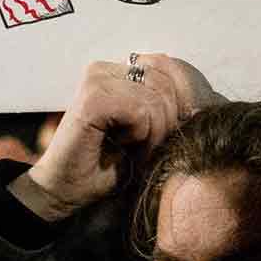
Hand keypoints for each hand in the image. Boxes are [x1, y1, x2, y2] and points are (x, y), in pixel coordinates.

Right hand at [9, 54, 219, 220]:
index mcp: (117, 72)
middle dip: (164, 125)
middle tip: (142, 149)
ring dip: (152, 136)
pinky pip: (141, 112)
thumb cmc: (104, 167)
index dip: (174, 109)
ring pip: (156, 101)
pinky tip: (120, 146)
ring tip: (131, 150)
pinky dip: (139, 137)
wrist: (63, 191)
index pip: (168, 73)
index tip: (154, 139)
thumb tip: (197, 106)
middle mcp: (105, 69)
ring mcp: (96, 79)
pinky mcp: (92, 97)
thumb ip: (163, 112)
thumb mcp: (145, 135)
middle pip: (166, 86)